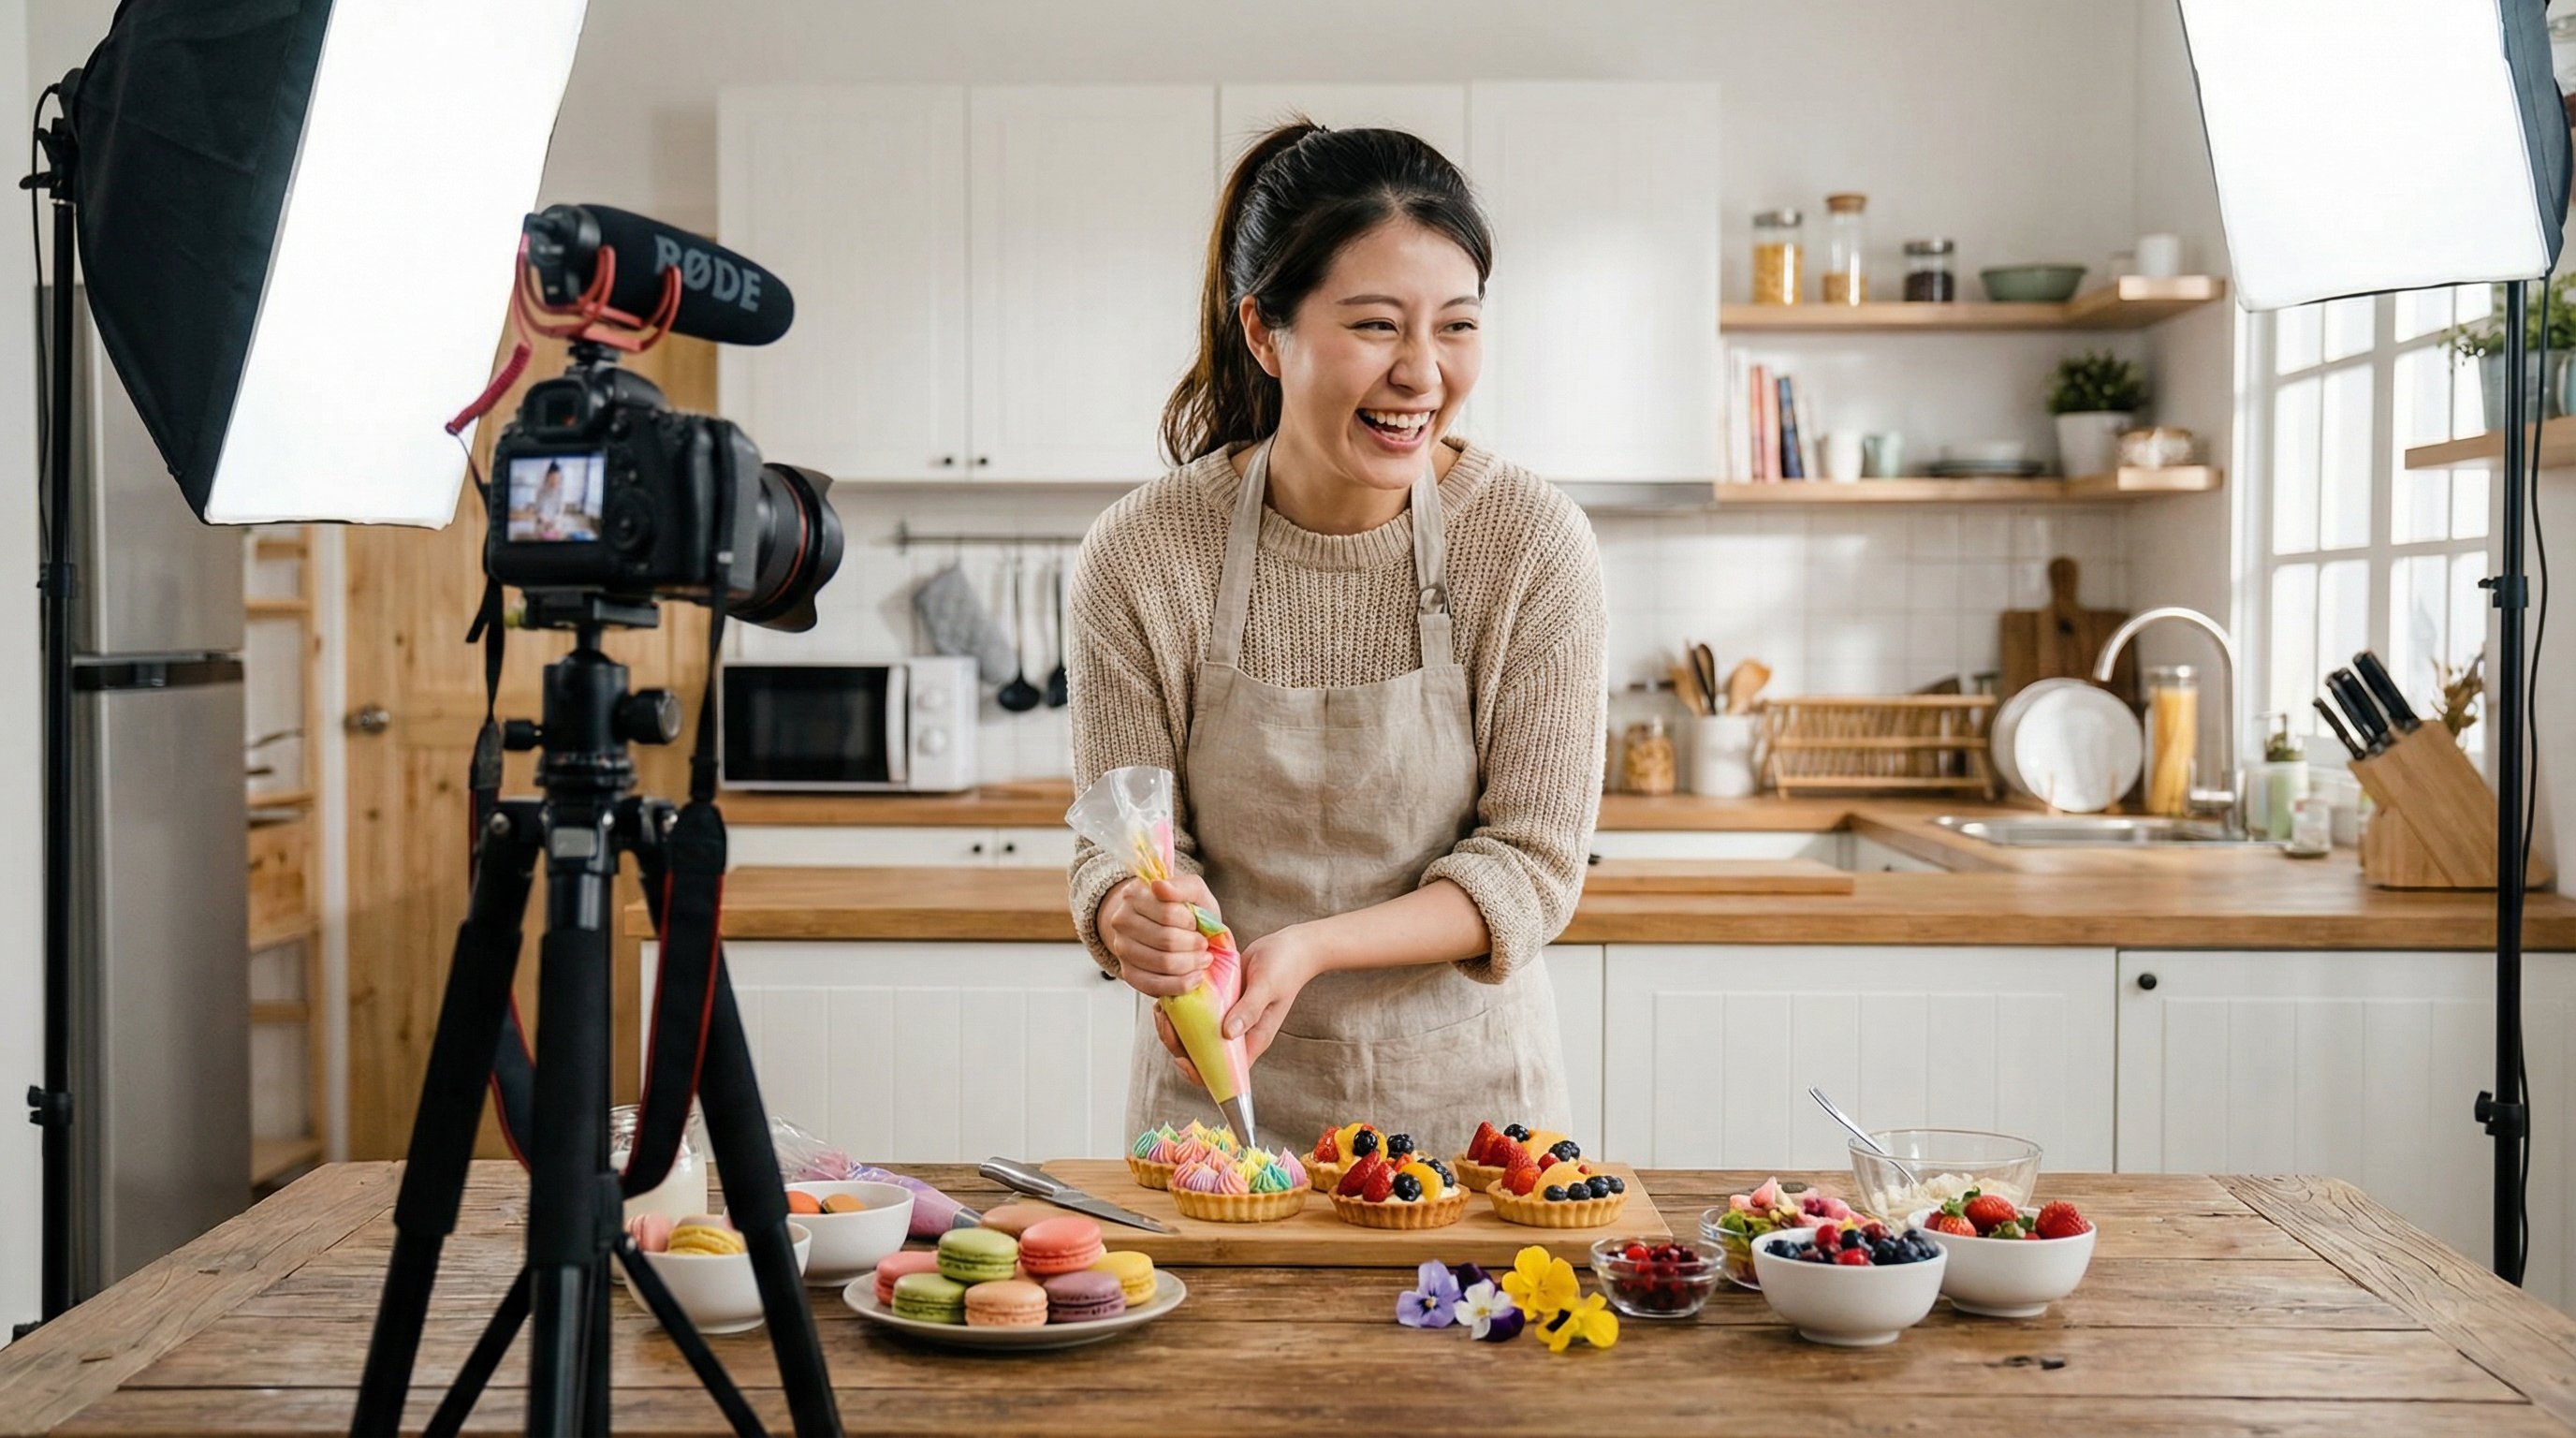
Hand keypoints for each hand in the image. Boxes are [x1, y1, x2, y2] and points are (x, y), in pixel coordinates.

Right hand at [1101, 875, 1217, 999]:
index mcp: (1134, 894)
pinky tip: (1194, 976)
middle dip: (1194, 945)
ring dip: (1191, 964)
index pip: (1168, 913)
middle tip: (1204, 944)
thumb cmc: (1185, 909)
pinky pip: (1154, 985)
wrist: (1172, 929)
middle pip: (1166, 940)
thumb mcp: (1192, 890)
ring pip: (1162, 963)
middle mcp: (1121, 921)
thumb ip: (1181, 886)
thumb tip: (1159, 887)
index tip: (1196, 923)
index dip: (1190, 922)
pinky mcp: (1128, 974)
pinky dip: (1181, 984)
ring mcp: (1122, 949)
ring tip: (1202, 959)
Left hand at [1149, 923, 1322, 1082]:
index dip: (1199, 1073)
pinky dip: (1179, 1007)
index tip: (1182, 1058)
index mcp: (1251, 1040)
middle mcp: (1236, 1033)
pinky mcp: (1219, 1000)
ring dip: (1174, 1025)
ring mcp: (1226, 1016)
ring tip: (1162, 1007)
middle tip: (1165, 1020)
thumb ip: (1250, 1009)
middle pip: (1200, 1054)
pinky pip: (1195, 1011)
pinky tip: (1170, 994)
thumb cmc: (1286, 967)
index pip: (1223, 1073)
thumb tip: (1228, 1033)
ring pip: (1193, 1033)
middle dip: (1176, 1043)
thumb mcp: (1268, 986)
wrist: (1292, 945)